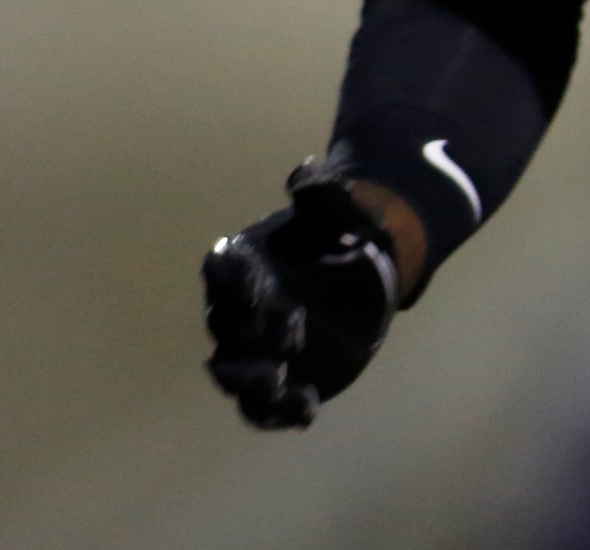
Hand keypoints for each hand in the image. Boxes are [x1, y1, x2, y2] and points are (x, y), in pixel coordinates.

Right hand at [202, 158, 401, 428]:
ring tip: (277, 379)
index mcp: (243, 263)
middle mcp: (240, 311)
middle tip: (290, 326)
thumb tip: (306, 175)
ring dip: (249, 380)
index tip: (257, 280)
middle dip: (249, 331)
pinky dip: (279, 413)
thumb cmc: (341, 231)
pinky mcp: (282, 382)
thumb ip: (322, 192)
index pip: (222, 271)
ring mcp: (257, 351)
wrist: (367, 267)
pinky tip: (306, 411)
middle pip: (225, 327)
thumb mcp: (339, 206)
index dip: (232, 277)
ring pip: (233, 375)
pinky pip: (266, 408)